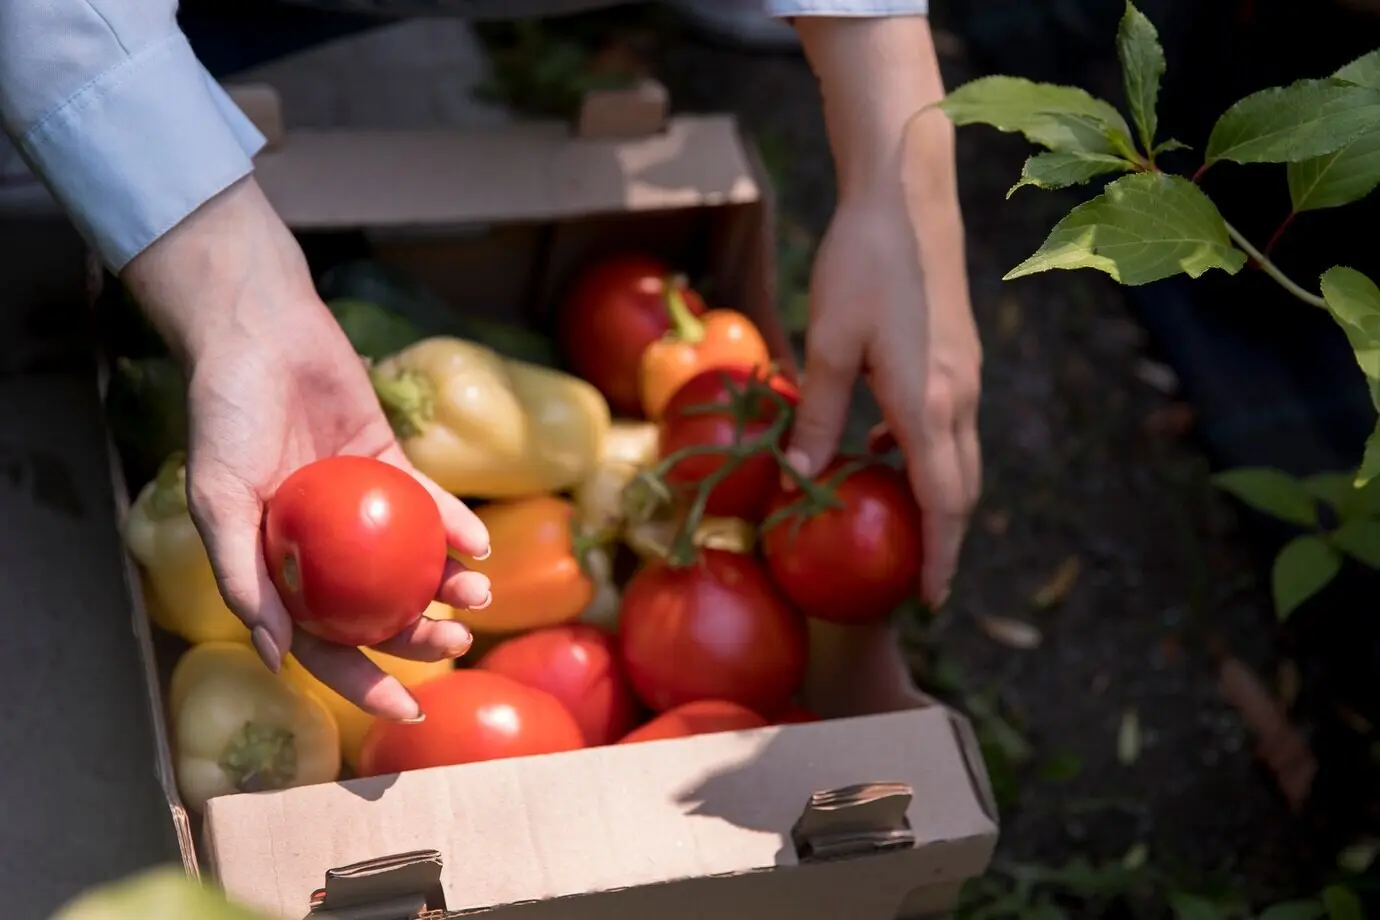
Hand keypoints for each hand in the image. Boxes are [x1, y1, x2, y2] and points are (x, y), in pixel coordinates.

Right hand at [123, 178, 490, 721]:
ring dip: (447, 587)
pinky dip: (453, 527)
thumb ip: (241, 575)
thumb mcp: (219, 498)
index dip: (362, 682)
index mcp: (276, 567)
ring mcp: (358, 509)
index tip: (406, 708)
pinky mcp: (389, 466)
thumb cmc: (226, 415)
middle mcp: (320, 547)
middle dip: (418, 639)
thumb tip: (276, 656)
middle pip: (376, 611)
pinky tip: (479, 546)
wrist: (262, 334)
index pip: (322, 642)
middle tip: (455, 643)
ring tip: (477, 597)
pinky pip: (428, 507)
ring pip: (410, 565)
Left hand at [786, 193, 981, 608]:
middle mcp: (959, 397)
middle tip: (913, 576)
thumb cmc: (861, 264)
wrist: (907, 196)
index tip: (929, 599)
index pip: (943, 503)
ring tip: (897, 525)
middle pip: (961, 489)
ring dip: (936, 499)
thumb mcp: (829, 343)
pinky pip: (950, 427)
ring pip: (959, 458)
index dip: (939, 556)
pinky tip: (886, 452)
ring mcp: (965, 375)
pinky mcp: (958, 357)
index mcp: (928, 403)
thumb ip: (820, 414)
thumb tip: (803, 475)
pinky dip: (928, 457)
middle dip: (943, 539)